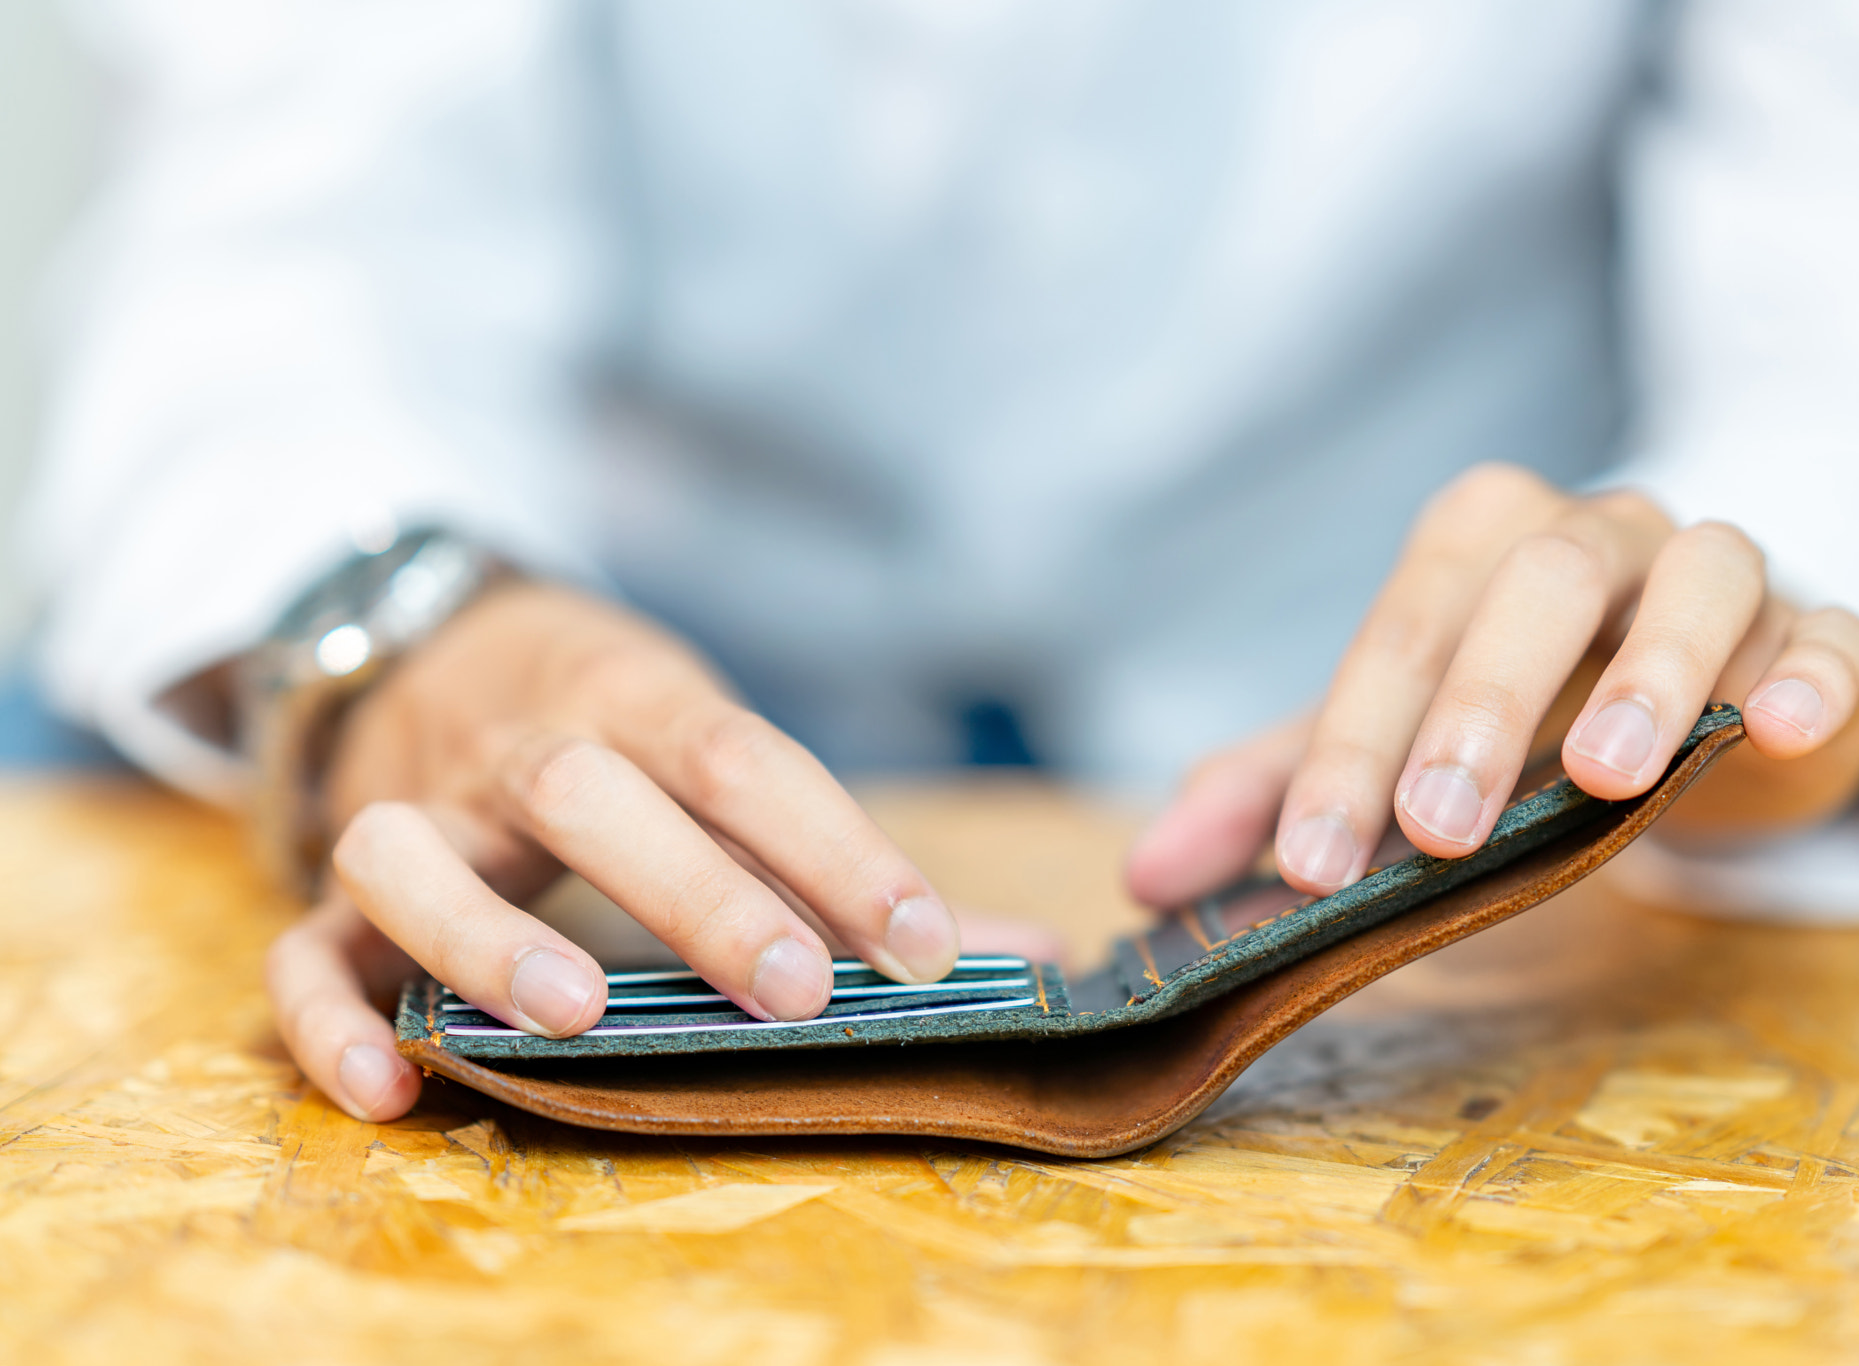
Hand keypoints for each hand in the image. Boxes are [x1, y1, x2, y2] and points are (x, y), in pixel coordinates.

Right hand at [265, 581, 975, 1121]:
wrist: (433, 639)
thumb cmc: (622, 730)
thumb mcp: (720, 750)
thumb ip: (852, 863)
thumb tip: (1031, 957)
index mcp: (637, 699)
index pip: (743, 759)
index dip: (837, 849)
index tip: (923, 947)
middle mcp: (521, 747)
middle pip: (589, 792)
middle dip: (693, 889)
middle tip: (791, 991)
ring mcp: (417, 810)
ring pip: (412, 851)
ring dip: (489, 930)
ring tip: (576, 1019)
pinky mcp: (334, 878)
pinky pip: (302, 943)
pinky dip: (330, 1015)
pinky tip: (392, 1089)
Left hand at [1125, 464, 1858, 907]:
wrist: (1689, 686)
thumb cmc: (1521, 707)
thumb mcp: (1393, 741)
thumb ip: (1277, 792)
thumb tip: (1143, 877)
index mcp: (1477, 544)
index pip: (1402, 632)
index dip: (1350, 745)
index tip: (1314, 865)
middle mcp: (1596, 533)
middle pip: (1538, 581)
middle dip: (1480, 702)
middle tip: (1437, 828)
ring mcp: (1717, 571)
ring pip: (1699, 576)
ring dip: (1650, 671)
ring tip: (1608, 778)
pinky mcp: (1817, 631)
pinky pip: (1831, 632)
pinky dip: (1811, 671)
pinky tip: (1777, 729)